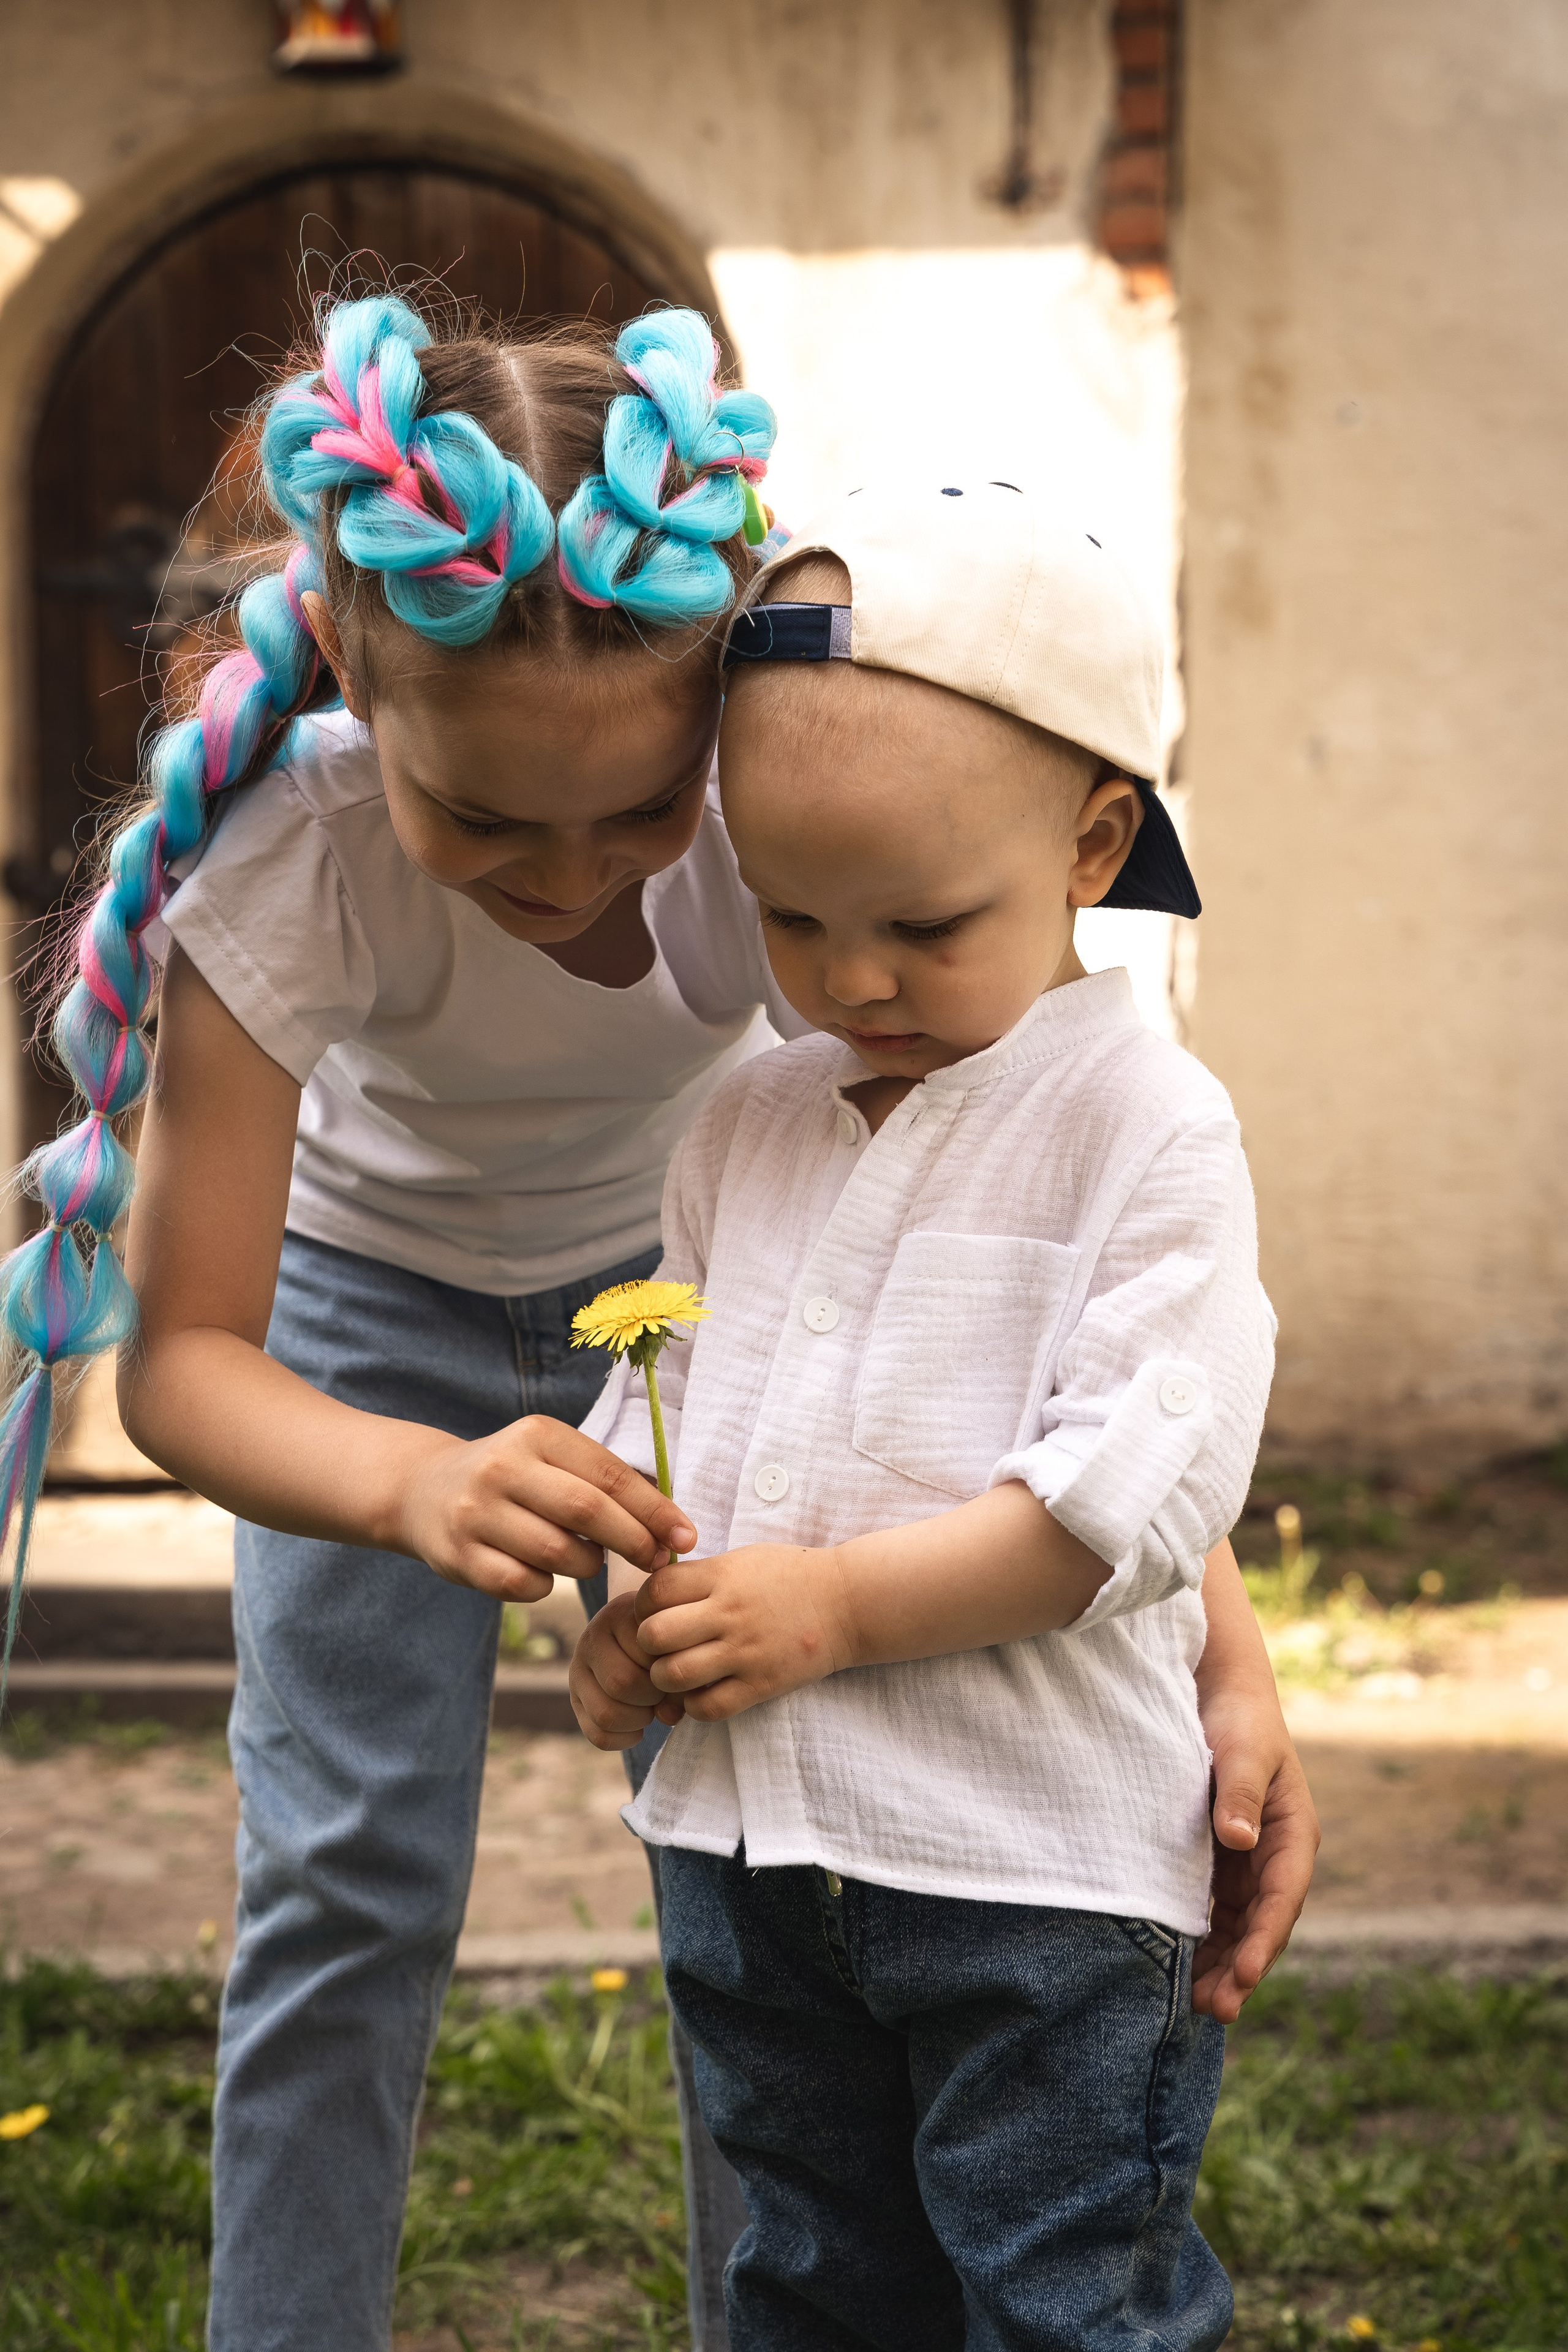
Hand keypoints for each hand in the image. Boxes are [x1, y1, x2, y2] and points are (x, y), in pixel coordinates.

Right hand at [393, 1415, 695, 1603]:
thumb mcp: (552, 1458)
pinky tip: (543, 1573)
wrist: (423, 1490)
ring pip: (558, 1554)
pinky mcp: (459, 1556)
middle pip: (587, 1512)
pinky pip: (524, 1585)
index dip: (654, 1510)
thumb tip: (674, 1528)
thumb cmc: (514, 1478)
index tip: (686, 1538)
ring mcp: (476, 1512)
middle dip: (633, 1541)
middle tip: (657, 1561)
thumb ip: (605, 1483)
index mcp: (537, 1434)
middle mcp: (503, 1467)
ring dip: (587, 1565)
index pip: (609, 1474)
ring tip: (586, 1559)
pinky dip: (546, 1586)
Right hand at [570, 1593, 686, 1749]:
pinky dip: (625, 1738)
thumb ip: (681, 1672)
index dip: (669, 1671)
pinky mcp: (575, 1699)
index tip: (677, 1667)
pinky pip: (599, 1735)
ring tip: (652, 1705)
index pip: (646, 1652)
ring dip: (640, 1719)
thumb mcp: (678, 1642)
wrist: (646, 1634)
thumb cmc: (669, 1638)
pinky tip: (639, 1724)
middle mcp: (591, 1637)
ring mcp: (578, 1669)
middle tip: (663, 1690)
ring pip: (606, 1714)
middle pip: (621, 1683)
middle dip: (652, 1696)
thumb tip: (668, 1715)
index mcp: (619, 1613)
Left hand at [634, 1543, 852, 1719]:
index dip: (643, 1603)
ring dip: (665, 1677)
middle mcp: (729, 1613)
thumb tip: (652, 1592)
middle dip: (646, 1643)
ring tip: (676, 1671)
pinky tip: (701, 1692)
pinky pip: (707, 1707)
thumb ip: (700, 1574)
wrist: (847, 1603)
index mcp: (723, 1576)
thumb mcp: (743, 1559)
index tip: (654, 1610)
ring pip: (673, 1675)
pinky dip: (694, 1705)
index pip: (655, 1590)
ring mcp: (746, 1652)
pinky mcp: (761, 1685)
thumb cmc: (790, 1576)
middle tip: (659, 1645)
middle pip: (654, 1635)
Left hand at [1192, 1737, 1319, 2021]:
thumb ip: (1242, 1792)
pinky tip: (1181, 1971)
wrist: (1219, 1693)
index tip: (1245, 1973)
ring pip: (1238, 1928)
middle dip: (1243, 1969)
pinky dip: (1202, 1942)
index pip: (1282, 1897)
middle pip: (1262, 1925)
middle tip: (1217, 2009)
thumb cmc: (1237, 1719)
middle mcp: (1273, 1858)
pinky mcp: (1218, 1864)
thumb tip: (1241, 1839)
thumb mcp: (1242, 1749)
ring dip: (1223, 1966)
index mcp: (1293, 1835)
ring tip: (1199, 2007)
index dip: (1264, 1939)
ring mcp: (1246, 1865)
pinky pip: (1213, 1913)